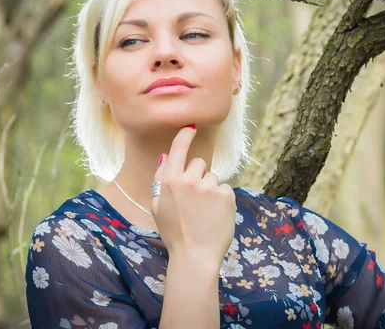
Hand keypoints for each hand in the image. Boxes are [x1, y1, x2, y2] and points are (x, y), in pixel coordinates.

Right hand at [152, 126, 236, 267]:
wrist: (194, 256)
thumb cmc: (174, 233)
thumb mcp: (157, 207)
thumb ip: (161, 180)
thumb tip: (166, 156)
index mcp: (169, 181)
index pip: (178, 149)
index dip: (185, 136)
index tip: (191, 127)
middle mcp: (189, 179)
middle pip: (199, 163)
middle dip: (198, 175)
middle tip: (195, 199)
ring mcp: (209, 187)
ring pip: (213, 178)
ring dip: (211, 190)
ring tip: (205, 212)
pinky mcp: (226, 195)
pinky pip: (225, 188)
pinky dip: (222, 200)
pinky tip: (215, 215)